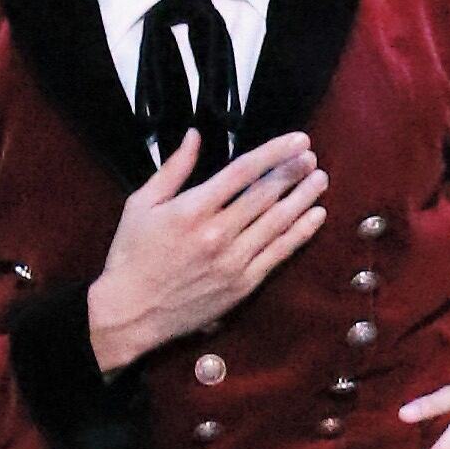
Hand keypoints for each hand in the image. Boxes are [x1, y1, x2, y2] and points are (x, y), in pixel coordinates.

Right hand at [86, 131, 328, 369]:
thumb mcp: (141, 204)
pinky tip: (316, 217)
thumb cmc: (131, 256)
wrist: (129, 313)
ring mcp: (233, 261)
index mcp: (192, 209)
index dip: (275, 152)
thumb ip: (173, 168)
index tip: (297, 140)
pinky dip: (301, 233)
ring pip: (278, 222)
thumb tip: (195, 135)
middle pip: (266, 195)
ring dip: (303, 198)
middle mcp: (217, 233)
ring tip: (320, 179)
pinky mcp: (242, 285)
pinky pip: (279, 254)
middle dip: (293, 172)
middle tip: (311, 156)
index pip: (243, 171)